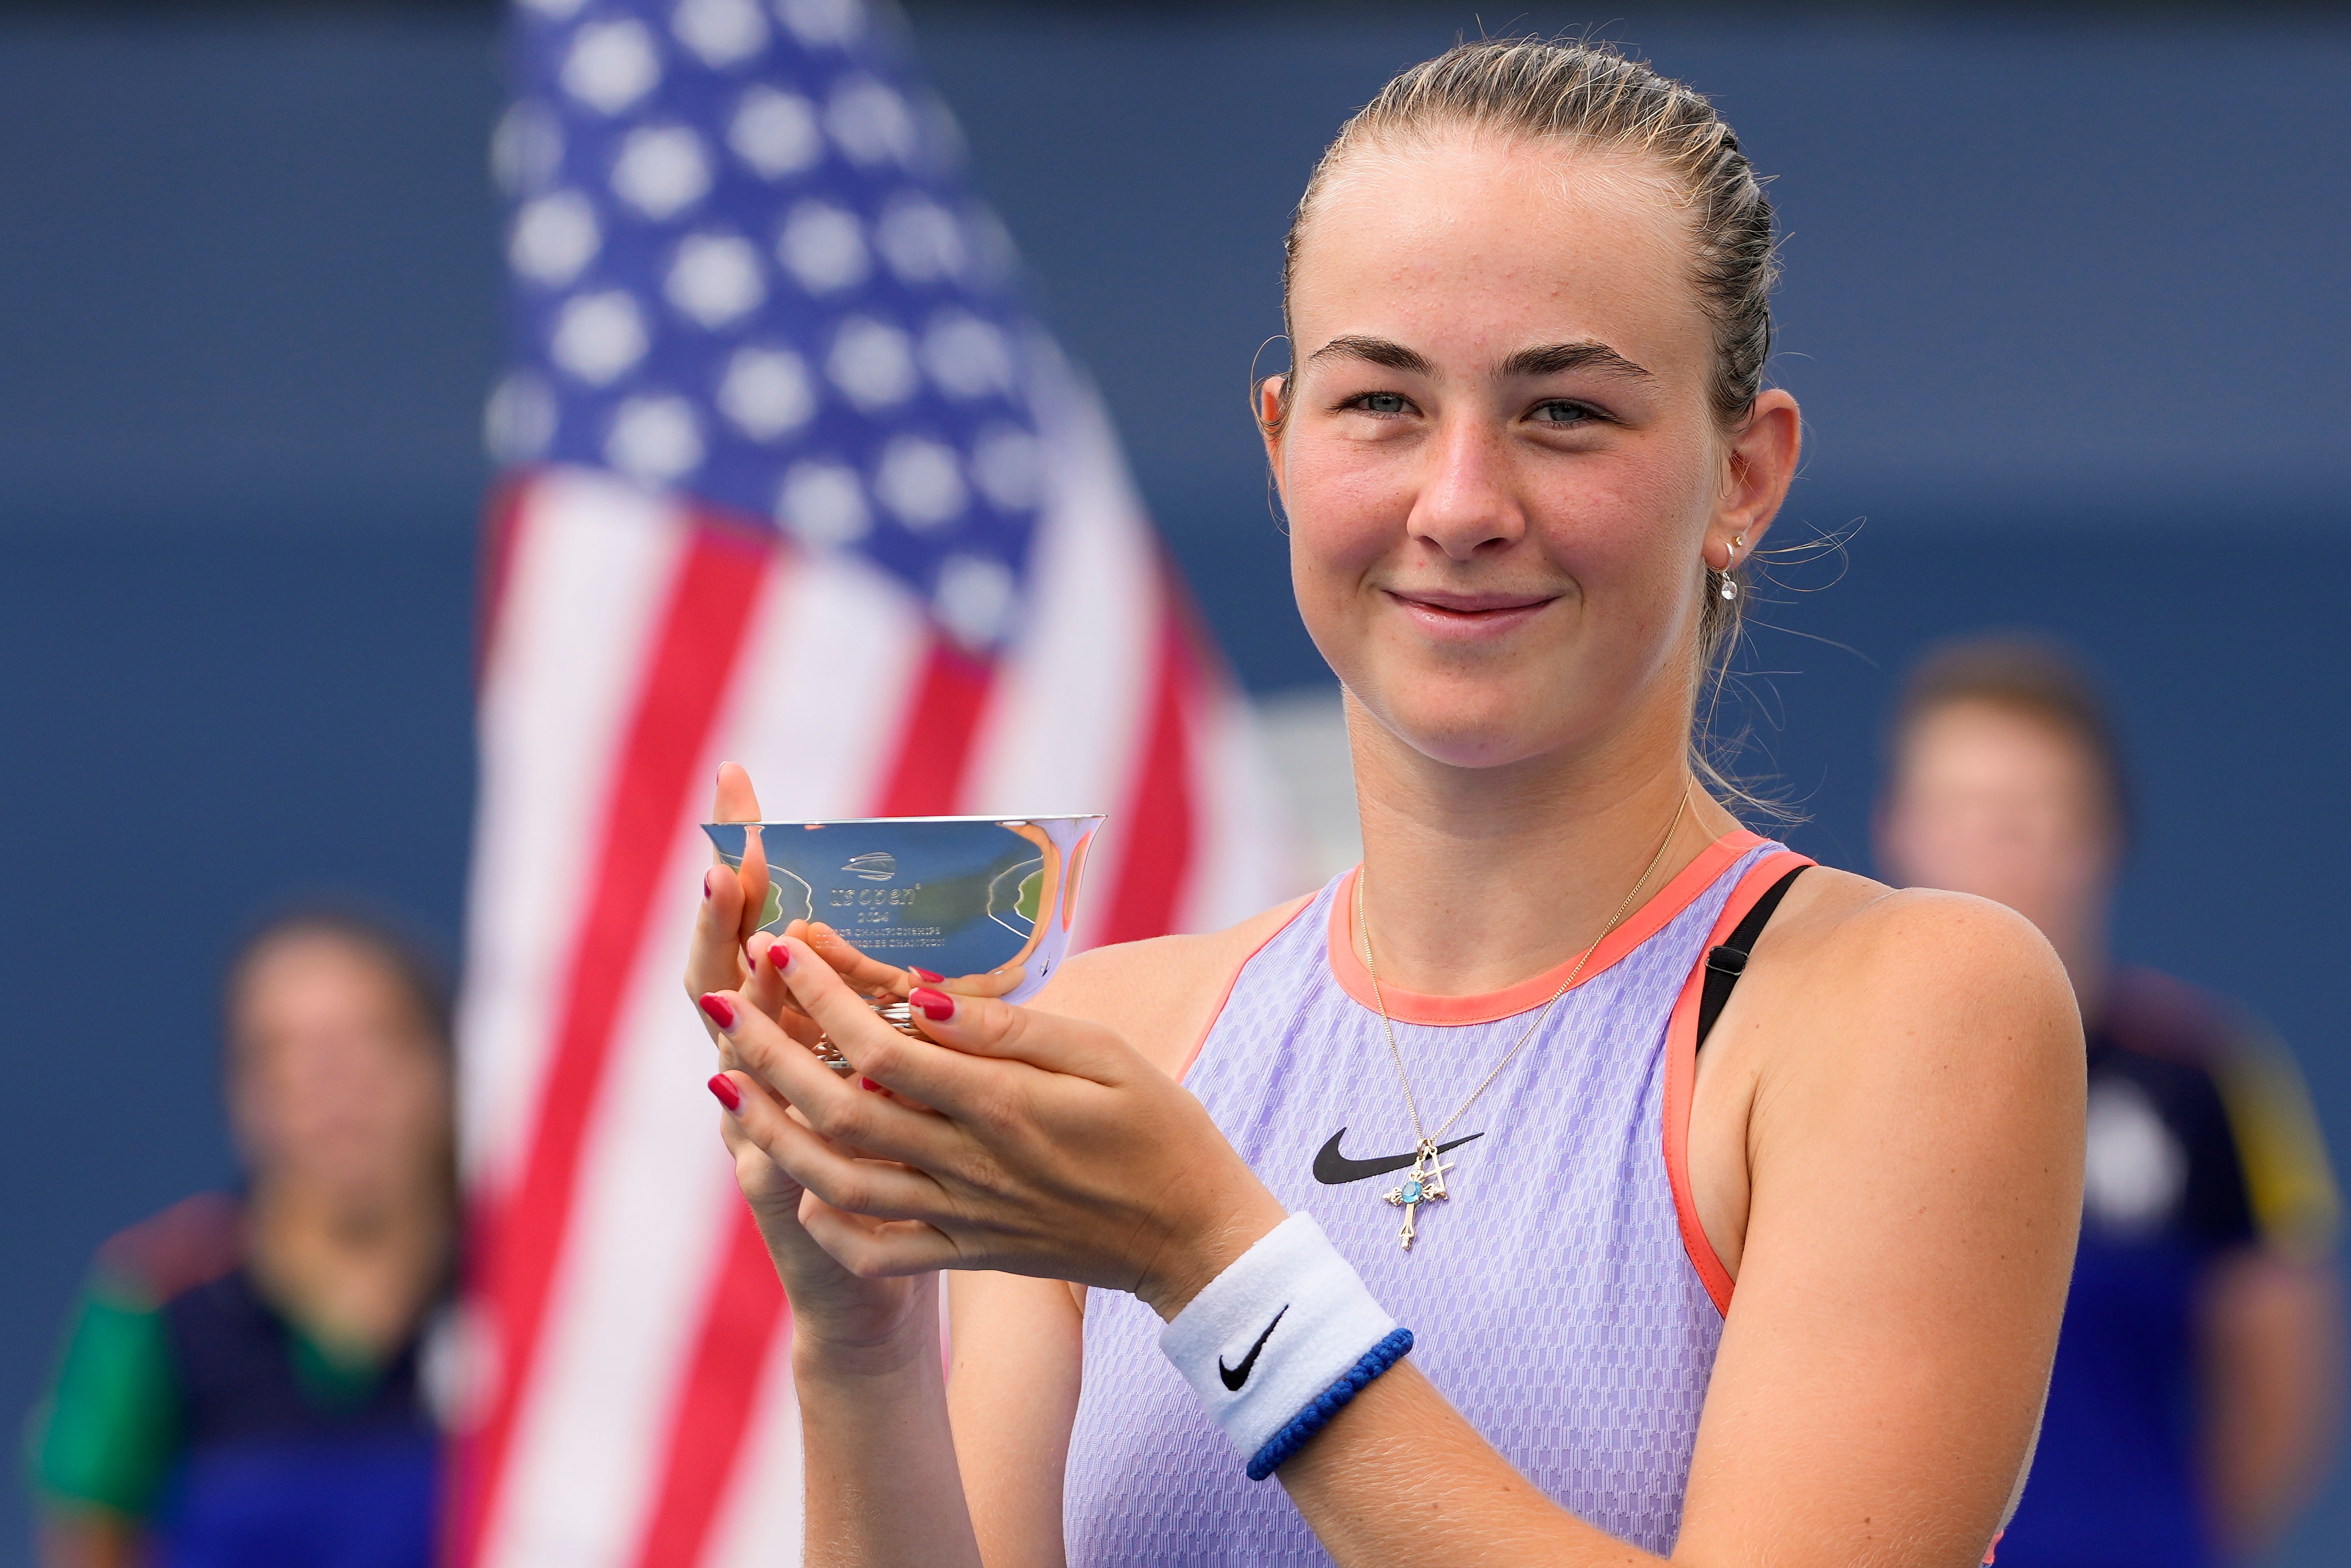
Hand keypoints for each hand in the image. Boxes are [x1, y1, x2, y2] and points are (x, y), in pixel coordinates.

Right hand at [686, 764, 943, 1353]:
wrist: (869, 1298)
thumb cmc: (901, 1167)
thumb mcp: (896, 1075)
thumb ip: (887, 1005)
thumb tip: (902, 927)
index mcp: (791, 1040)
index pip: (757, 935)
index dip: (743, 871)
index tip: (737, 796)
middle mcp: (755, 1084)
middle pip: (722, 986)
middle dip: (718, 920)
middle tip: (720, 857)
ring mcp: (755, 1146)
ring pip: (738, 1069)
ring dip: (740, 1012)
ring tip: (749, 954)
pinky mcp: (781, 1211)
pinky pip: (766, 1167)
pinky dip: (765, 1133)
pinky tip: (758, 1092)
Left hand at [698, 928, 1287, 1319]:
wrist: (1193, 1239)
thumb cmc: (1160, 1130)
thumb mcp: (1104, 1055)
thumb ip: (1009, 1032)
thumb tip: (923, 1001)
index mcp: (1003, 1105)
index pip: (886, 1046)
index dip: (823, 996)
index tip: (783, 945)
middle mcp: (970, 1165)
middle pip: (841, 1109)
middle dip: (769, 1051)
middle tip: (720, 999)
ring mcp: (963, 1216)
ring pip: (839, 1181)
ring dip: (773, 1130)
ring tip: (726, 1082)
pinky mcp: (968, 1252)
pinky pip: (879, 1248)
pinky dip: (828, 1223)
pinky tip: (797, 1187)